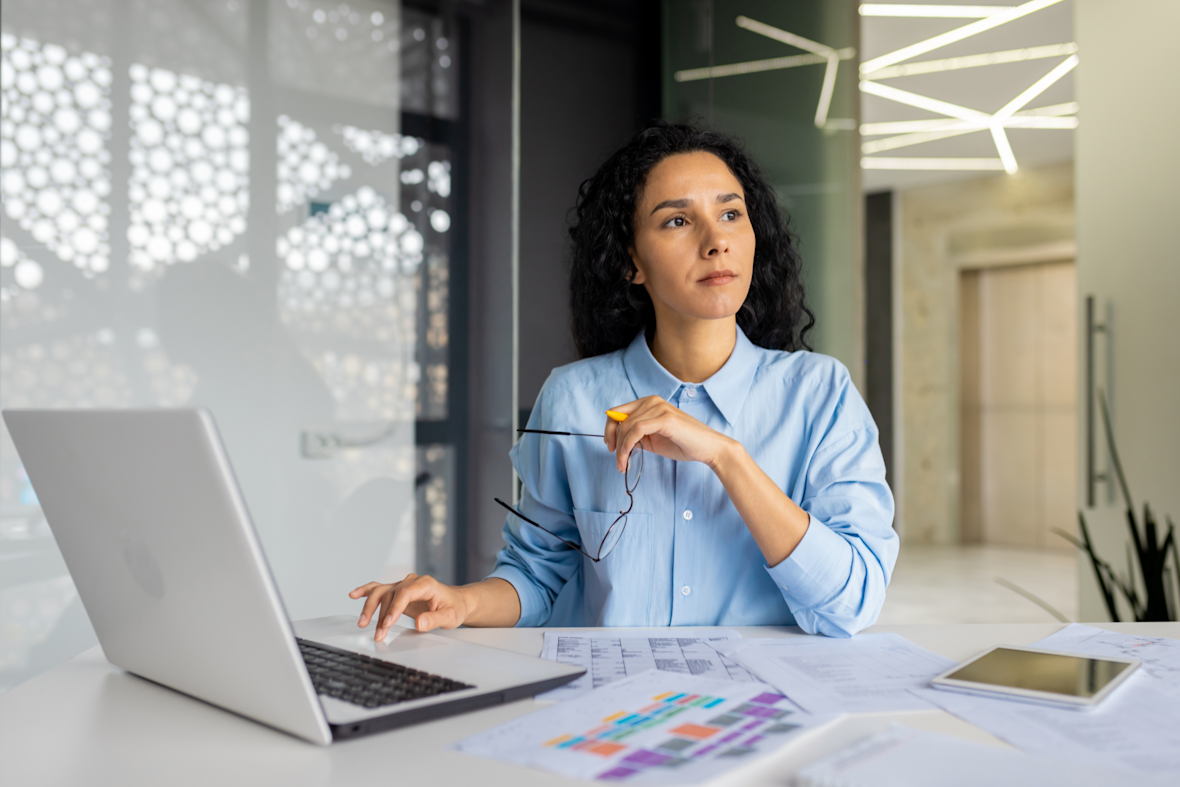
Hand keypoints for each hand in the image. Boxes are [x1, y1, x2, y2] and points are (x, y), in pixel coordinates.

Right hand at [349, 573, 469, 639]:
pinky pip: (379, 588)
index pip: (405, 593)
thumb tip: (419, 622)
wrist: (456, 601)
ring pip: (381, 592)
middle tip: (378, 634)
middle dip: (381, 615)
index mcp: (425, 584)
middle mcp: (412, 581)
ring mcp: (403, 585)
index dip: (394, 608)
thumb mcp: (450, 617)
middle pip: (389, 594)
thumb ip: (435, 619)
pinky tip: (354, 595)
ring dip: (370, 608)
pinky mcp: (398, 591)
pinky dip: (366, 591)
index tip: (388, 623)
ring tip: (362, 624)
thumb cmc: (454, 607)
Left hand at [604, 396, 734, 472]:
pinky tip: (627, 458)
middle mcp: (652, 401)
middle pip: (617, 417)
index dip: (609, 429)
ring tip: (622, 464)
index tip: (611, 447)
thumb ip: (637, 435)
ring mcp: (659, 408)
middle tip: (616, 459)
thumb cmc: (683, 443)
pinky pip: (635, 431)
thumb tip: (617, 440)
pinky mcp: (664, 418)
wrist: (708, 448)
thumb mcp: (654, 438)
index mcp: (649, 403)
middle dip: (612, 440)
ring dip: (620, 449)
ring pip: (626, 426)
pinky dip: (627, 446)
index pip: (618, 411)